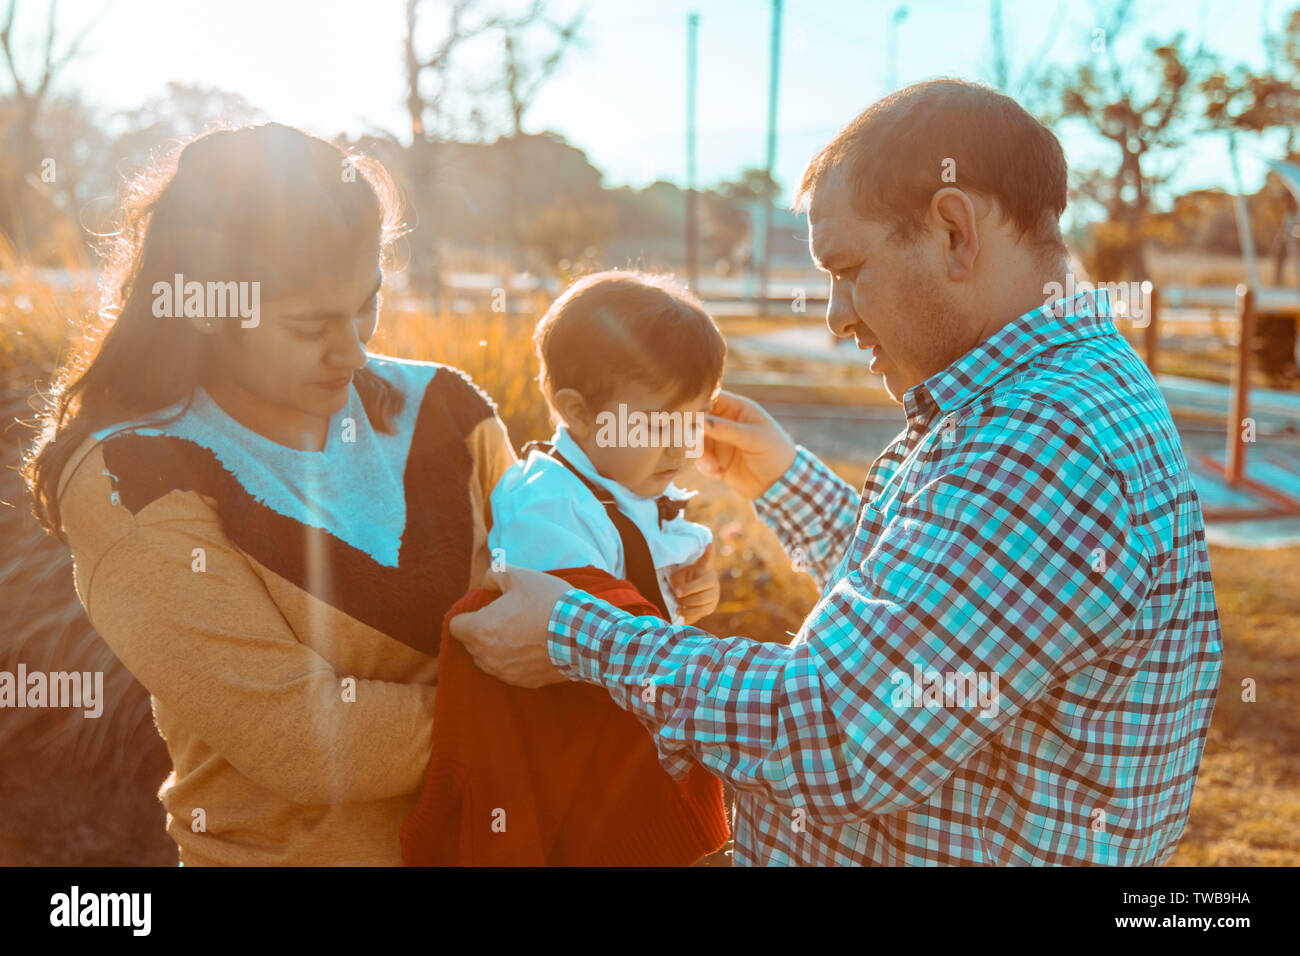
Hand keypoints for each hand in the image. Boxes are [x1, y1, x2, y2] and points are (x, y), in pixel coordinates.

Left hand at [448, 566, 573, 687]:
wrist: (583, 635)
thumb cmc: (548, 603)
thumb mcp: (520, 576)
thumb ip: (495, 575)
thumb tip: (486, 582)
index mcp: (480, 630)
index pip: (455, 625)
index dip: (468, 614)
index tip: (486, 608)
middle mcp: (486, 656)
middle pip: (471, 643)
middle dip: (482, 630)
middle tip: (507, 616)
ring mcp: (505, 672)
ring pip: (488, 660)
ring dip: (496, 647)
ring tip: (521, 632)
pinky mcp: (523, 682)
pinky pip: (509, 670)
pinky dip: (515, 660)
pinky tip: (534, 647)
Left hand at [671, 544, 719, 624]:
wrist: (688, 596)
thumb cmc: (683, 582)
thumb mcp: (678, 577)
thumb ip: (679, 580)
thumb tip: (680, 588)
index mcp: (705, 569)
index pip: (708, 560)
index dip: (709, 552)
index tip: (709, 544)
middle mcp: (713, 580)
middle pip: (703, 585)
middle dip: (688, 590)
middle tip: (676, 593)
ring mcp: (714, 594)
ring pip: (702, 600)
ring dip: (687, 602)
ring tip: (677, 602)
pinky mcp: (711, 607)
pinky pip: (701, 611)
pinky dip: (688, 612)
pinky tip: (679, 611)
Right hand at [698, 390, 797, 499]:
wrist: (781, 485)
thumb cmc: (775, 454)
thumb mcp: (754, 439)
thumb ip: (727, 429)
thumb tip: (700, 421)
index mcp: (737, 409)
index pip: (711, 398)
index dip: (696, 404)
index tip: (688, 417)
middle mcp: (725, 422)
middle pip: (698, 420)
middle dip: (694, 434)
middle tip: (697, 447)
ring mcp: (720, 441)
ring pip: (696, 441)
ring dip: (700, 455)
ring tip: (713, 467)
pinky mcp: (716, 460)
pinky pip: (700, 460)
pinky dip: (706, 468)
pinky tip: (720, 474)